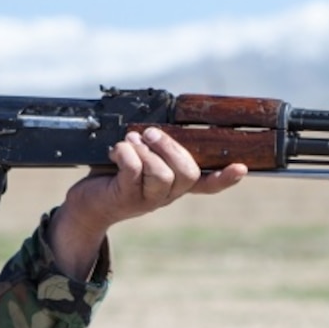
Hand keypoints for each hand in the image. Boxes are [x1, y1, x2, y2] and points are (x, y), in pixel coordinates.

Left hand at [49, 127, 245, 278]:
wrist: (87, 204)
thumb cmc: (114, 176)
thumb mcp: (140, 160)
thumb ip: (155, 147)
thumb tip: (160, 123)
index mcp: (174, 186)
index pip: (207, 185)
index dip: (225, 178)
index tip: (241, 167)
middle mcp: (166, 195)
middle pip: (186, 173)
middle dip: (170, 147)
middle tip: (150, 133)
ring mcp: (147, 200)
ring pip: (162, 174)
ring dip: (146, 150)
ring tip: (131, 141)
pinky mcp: (126, 198)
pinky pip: (134, 172)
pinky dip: (126, 153)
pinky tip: (116, 150)